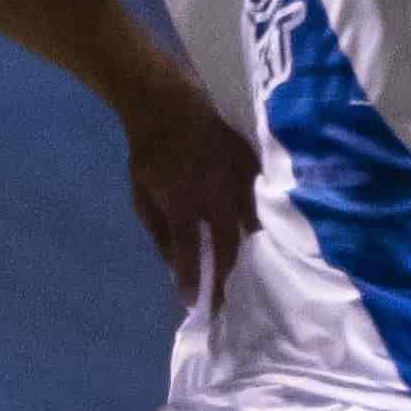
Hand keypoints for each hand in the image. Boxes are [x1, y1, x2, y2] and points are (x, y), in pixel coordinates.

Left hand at [119, 72, 260, 309]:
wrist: (169, 106)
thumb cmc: (151, 155)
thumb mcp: (142, 197)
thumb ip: (159, 233)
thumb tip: (175, 268)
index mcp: (181, 197)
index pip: (187, 247)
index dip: (190, 278)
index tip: (193, 304)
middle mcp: (213, 189)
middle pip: (226, 241)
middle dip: (226, 275)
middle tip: (226, 300)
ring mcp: (237, 175)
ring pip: (252, 223)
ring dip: (251, 252)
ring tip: (254, 277)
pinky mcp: (253, 163)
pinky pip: (263, 199)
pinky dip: (265, 222)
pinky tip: (268, 241)